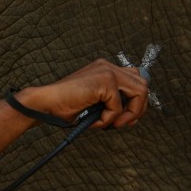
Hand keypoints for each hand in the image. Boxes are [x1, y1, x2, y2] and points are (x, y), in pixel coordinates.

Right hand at [15, 59, 148, 127]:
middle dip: (138, 108)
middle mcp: (108, 66)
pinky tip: (95, 121)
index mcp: (105, 68)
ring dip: (129, 114)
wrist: (47, 104)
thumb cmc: (66, 106)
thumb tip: (134, 114)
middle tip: (122, 123)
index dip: (137, 101)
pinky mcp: (105, 81)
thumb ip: (113, 101)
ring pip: (140, 92)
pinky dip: (108, 119)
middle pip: (143, 84)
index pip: (136, 79)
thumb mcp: (96, 101)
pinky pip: (119, 106)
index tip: (126, 118)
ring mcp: (107, 71)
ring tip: (112, 124)